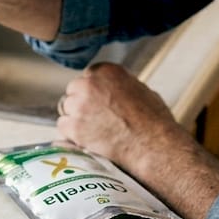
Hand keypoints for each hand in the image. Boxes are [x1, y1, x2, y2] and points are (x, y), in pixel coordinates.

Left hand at [56, 62, 218, 218]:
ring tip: (95, 131)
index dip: (94, 91)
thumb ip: (120, 85)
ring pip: (66, 109)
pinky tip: (88, 140)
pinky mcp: (73, 126)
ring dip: (76, 119)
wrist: (154, 147)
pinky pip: (63, 127)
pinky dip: (71, 135)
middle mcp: (90, 84)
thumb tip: (114, 89)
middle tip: (96, 118)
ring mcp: (79, 105)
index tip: (99, 102)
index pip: (89, 76)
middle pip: (74, 90)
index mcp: (108, 71)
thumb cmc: (154, 122)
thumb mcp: (142, 91)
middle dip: (81, 103)